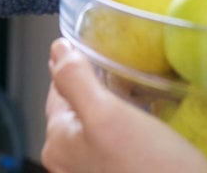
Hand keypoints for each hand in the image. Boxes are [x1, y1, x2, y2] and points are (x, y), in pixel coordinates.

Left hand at [42, 40, 206, 172]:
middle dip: (97, 85)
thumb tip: (56, 49)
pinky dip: (130, 130)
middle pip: (79, 107)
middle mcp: (70, 162)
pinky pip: (119, 146)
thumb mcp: (107, 115)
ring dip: (117, 108)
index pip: (59, 87)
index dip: (78, 63)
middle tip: (124, 66)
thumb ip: (76, 80)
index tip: (99, 46)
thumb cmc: (150, 168)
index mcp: (58, 141)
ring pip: (100, 127)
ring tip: (140, 91)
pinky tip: (150, 126)